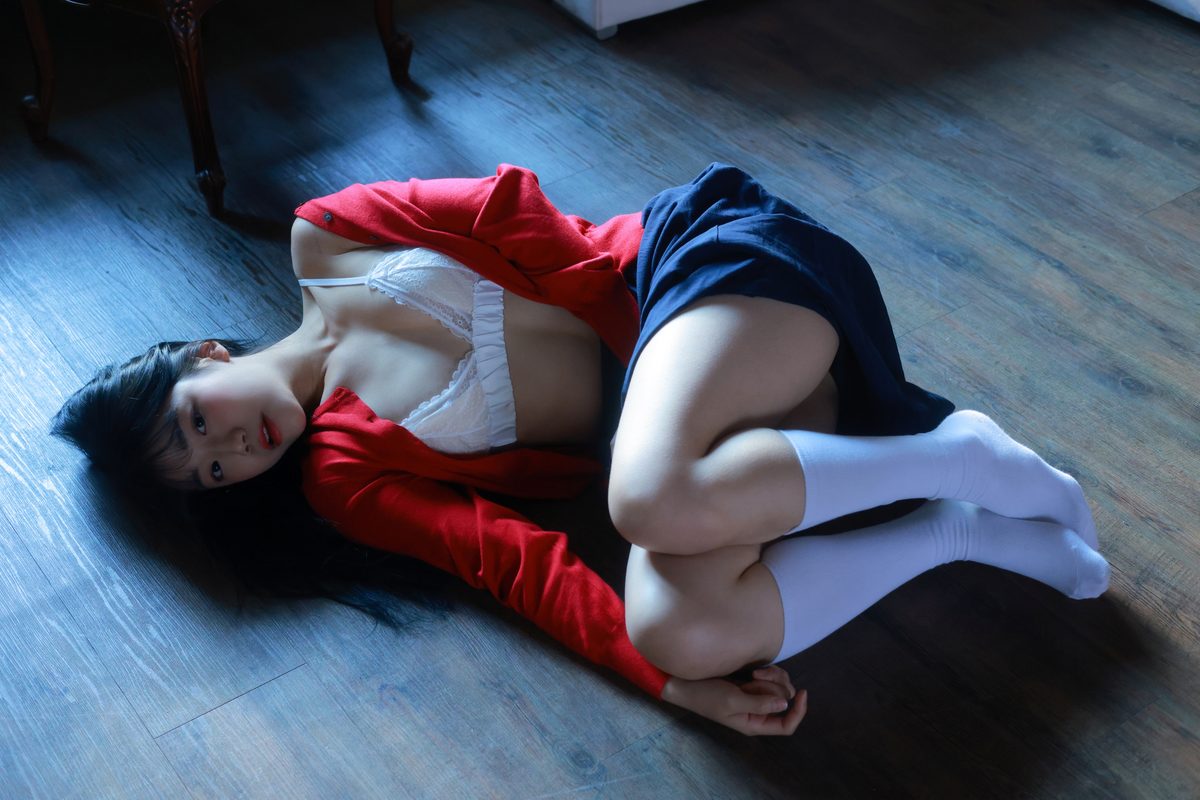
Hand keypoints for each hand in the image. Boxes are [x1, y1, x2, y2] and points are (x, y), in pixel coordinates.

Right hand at [662, 665, 807, 735]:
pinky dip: (768, 672)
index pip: (787, 726)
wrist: (687, 682)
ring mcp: (756, 697)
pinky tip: (754, 671)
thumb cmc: (706, 696)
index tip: (802, 692)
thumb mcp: (732, 701)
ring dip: (772, 677)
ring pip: (780, 687)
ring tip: (754, 673)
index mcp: (755, 724)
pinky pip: (772, 678)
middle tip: (756, 676)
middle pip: (785, 700)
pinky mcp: (752, 684)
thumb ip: (759, 703)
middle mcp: (759, 712)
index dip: (798, 711)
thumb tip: (785, 704)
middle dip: (776, 686)